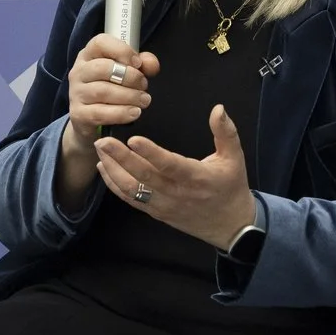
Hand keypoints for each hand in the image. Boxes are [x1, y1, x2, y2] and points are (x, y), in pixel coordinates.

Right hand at [56, 34, 159, 206]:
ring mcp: (75, 96)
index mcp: (91, 55)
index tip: (141, 63)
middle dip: (129, 77)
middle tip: (146, 88)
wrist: (96, 135)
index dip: (123, 50)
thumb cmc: (118, 100)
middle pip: (104, 67)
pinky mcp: (78, 118)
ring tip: (144, 104)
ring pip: (103, 90)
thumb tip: (152, 63)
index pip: (102, 41)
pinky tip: (136, 115)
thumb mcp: (131, 78)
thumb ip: (143, 66)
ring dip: (128, 96)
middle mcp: (78, 72)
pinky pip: (98, 113)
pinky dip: (119, 113)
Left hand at [93, 105, 258, 249]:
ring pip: (133, 190)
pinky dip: (114, 185)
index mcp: (197, 178)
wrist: (231, 226)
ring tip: (100, 150)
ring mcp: (164, 205)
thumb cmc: (231, 187)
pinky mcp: (156, 212)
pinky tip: (104, 169)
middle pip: (144, 177)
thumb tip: (218, 108)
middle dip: (120, 159)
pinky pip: (131, 200)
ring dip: (113, 170)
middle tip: (103, 141)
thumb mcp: (235, 158)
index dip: (151, 153)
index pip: (170, 165)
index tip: (133, 139)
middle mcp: (177, 193)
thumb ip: (226, 132)